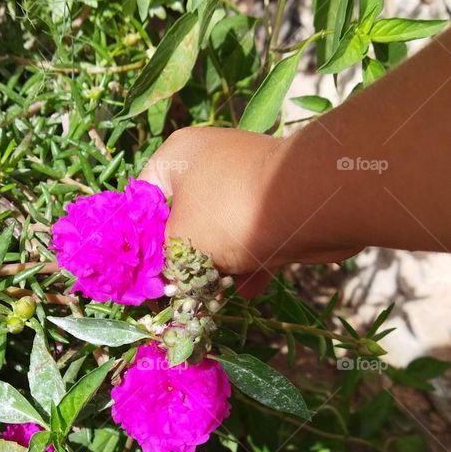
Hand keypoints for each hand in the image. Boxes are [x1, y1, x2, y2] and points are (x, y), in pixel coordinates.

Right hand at [140, 126, 360, 296]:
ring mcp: (247, 182)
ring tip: (212, 296)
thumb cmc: (230, 214)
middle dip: (182, 257)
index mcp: (179, 156)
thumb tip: (166, 277)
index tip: (141, 271)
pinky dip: (248, 263)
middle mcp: (211, 161)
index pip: (144, 197)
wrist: (312, 204)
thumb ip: (165, 260)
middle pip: (183, 217)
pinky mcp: (277, 203)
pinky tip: (246, 291)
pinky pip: (252, 236)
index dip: (140, 237)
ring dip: (217, 265)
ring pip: (220, 231)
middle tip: (175, 289)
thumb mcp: (181, 240)